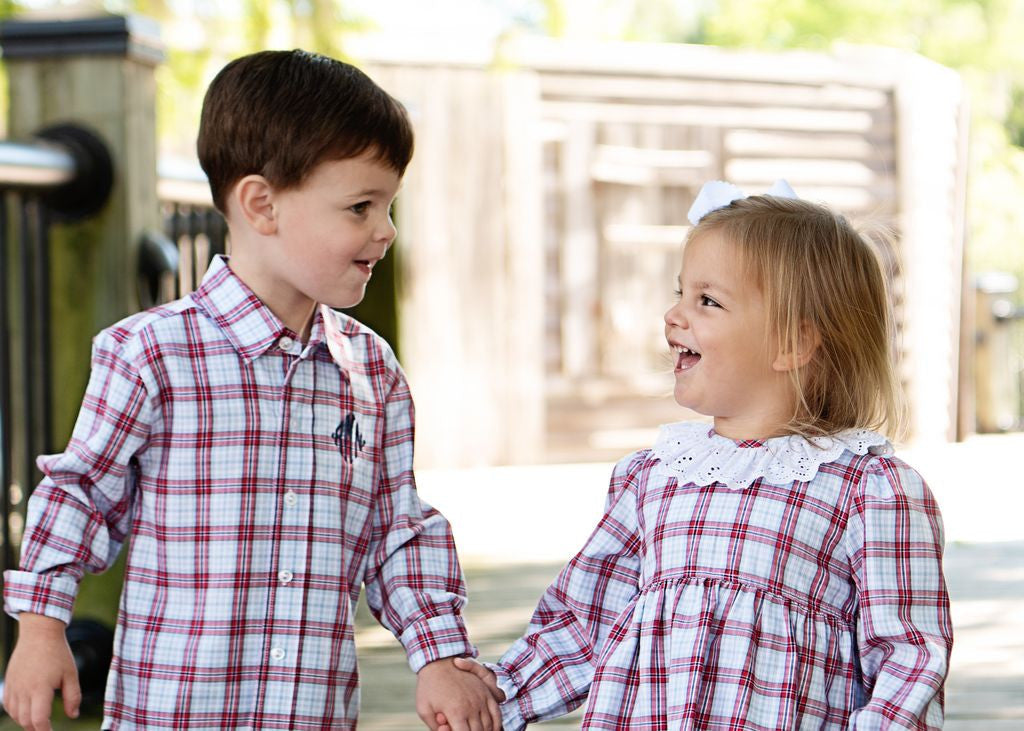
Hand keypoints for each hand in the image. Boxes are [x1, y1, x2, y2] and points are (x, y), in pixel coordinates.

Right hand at [2, 613, 80, 730]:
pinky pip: (8, 705)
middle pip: (25, 721)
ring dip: (26, 722)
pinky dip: (16, 712)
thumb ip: (73, 696)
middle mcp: (24, 689)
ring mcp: (14, 686)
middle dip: (36, 729)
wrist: (39, 634)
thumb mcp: (71, 674)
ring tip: (39, 721)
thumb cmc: (57, 653)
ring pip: (15, 715)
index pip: (38, 719)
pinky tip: (27, 711)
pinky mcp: (8, 682)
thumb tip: (73, 715)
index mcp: (40, 688)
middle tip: (47, 729)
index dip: (45, 730)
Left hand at [416, 656, 501, 730]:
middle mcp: (471, 707)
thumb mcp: (424, 709)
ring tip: (474, 730)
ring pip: (488, 726)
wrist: (438, 662)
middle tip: (462, 729)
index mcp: (456, 713)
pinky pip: (496, 714)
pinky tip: (490, 729)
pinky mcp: (486, 694)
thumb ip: (434, 727)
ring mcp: (481, 700)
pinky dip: (496, 725)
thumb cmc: (428, 687)